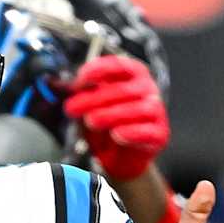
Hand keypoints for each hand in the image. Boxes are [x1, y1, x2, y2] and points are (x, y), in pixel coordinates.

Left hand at [61, 54, 169, 179]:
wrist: (119, 157)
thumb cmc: (106, 125)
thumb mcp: (90, 106)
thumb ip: (81, 94)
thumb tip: (63, 86)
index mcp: (132, 75)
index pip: (119, 65)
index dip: (99, 69)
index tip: (80, 79)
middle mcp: (147, 89)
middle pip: (124, 90)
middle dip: (95, 98)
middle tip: (73, 107)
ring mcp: (156, 112)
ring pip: (137, 109)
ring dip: (111, 114)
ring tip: (91, 120)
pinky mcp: (159, 134)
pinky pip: (148, 132)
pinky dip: (132, 133)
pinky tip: (116, 134)